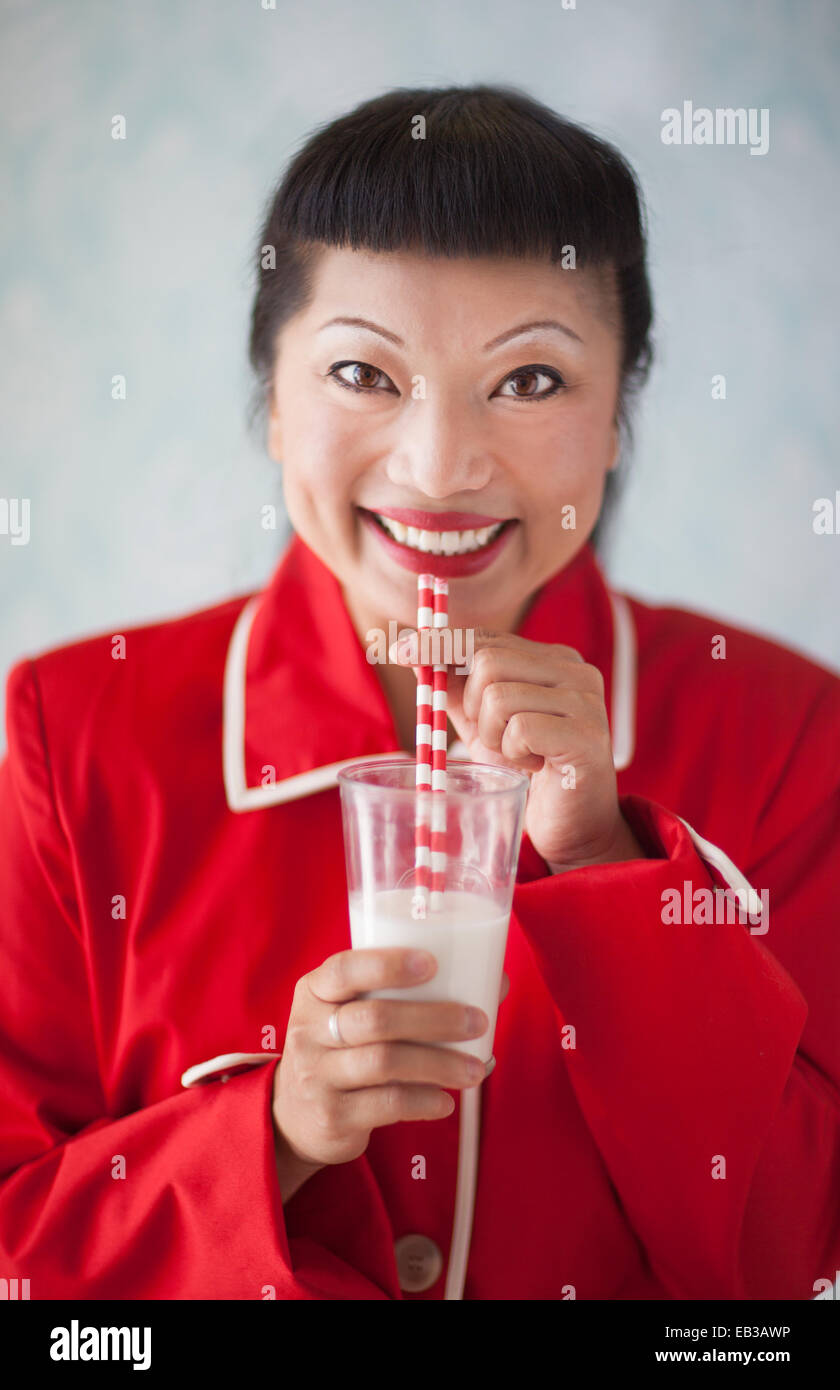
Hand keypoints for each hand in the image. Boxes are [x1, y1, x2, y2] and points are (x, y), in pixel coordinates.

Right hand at [272, 951, 509, 1183]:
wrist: (294, 1115)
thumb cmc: (341, 1048)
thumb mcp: (353, 1012)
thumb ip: (405, 995)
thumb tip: (495, 982)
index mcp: (315, 992)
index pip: (344, 969)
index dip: (387, 965)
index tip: (433, 963)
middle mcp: (309, 1030)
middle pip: (375, 1019)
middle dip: (434, 1018)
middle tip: (477, 1021)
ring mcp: (316, 1075)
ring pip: (384, 1063)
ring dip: (439, 1064)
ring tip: (476, 1069)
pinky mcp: (331, 1116)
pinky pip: (385, 1105)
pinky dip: (423, 1102)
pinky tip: (445, 1100)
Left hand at [393, 627, 644, 872]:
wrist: (570, 825)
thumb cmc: (526, 770)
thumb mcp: (482, 723)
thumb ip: (454, 686)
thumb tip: (410, 647)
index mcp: (553, 659)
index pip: (485, 637)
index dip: (440, 644)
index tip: (400, 652)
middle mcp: (575, 670)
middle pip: (488, 661)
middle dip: (472, 706)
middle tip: (494, 738)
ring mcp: (586, 701)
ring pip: (499, 697)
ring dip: (493, 735)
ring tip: (516, 755)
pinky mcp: (587, 735)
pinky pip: (520, 729)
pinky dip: (513, 753)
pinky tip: (533, 766)